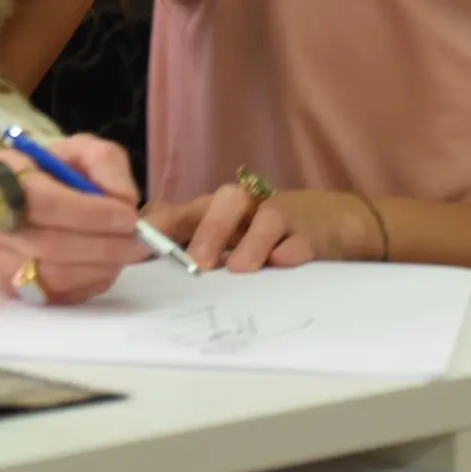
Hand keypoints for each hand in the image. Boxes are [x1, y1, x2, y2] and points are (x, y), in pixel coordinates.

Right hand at [0, 136, 147, 305]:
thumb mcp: (75, 150)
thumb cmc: (44, 174)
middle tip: (140, 240)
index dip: (90, 213)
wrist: (0, 205)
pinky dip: (90, 282)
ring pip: (54, 277)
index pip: (43, 202)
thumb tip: (123, 199)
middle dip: (104, 245)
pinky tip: (105, 265)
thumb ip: (104, 162)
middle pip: (50, 246)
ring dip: (101, 267)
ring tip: (128, 252)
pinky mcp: (8, 292)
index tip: (128, 216)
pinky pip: (57, 297)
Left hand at [143, 183, 383, 273]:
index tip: (138, 243)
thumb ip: (189, 245)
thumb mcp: (227, 235)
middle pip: (225, 202)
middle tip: (198, 264)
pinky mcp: (313, 232)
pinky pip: (302, 239)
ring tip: (241, 268)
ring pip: (267, 217)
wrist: (332, 221)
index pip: (184, 210)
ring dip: (252, 241)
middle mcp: (248, 207)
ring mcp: (283, 217)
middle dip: (209, 231)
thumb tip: (139, 262)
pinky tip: (284, 262)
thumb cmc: (266, 232)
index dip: (162, 223)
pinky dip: (292, 250)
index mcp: (218, 210)